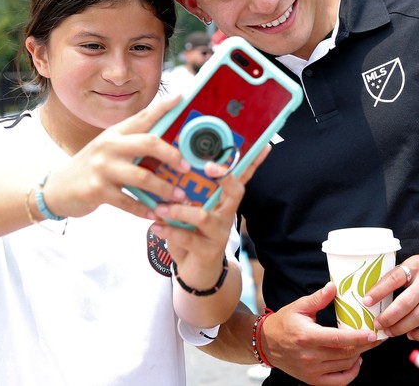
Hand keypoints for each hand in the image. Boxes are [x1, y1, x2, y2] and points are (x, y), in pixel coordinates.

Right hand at [41, 94, 191, 220]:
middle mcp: (109, 146)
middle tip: (186, 167)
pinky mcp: (97, 190)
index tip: (182, 98)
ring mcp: (102, 168)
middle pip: (148, 143)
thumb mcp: (110, 148)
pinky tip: (155, 214)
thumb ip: (134, 143)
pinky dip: (144, 209)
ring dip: (164, 188)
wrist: (58, 187)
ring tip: (179, 197)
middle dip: (172, 154)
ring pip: (142, 176)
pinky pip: (128, 201)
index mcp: (115, 133)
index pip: (142, 116)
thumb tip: (167, 140)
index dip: (163, 107)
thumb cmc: (93, 168)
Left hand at [151, 146, 269, 287]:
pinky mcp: (208, 251)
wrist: (195, 271)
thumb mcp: (190, 209)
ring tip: (159, 208)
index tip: (263, 146)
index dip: (253, 162)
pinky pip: (188, 238)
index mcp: (224, 200)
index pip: (242, 177)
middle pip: (236, 191)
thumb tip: (168, 167)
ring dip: (179, 210)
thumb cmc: (191, 233)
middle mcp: (226, 214)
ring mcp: (219, 233)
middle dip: (225, 177)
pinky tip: (155, 227)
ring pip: (204, 216)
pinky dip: (169, 231)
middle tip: (209, 166)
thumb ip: (184, 192)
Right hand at [260, 283, 378, 384]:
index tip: (373, 333)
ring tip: (366, 344)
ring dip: (359, 355)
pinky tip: (356, 361)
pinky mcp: (312, 380)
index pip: (338, 339)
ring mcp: (311, 370)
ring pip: (344, 365)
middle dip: (365, 345)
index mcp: (307, 336)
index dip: (358, 337)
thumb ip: (318, 298)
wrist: (266, 344)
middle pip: (345, 353)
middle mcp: (310, 356)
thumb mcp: (299, 306)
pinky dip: (351, 373)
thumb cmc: (284, 323)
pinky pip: (339, 381)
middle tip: (377, 336)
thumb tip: (334, 287)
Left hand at [362, 250, 418, 340]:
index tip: (366, 301)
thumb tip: (375, 293)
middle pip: (405, 304)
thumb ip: (400, 276)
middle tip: (377, 324)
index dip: (378, 291)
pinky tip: (410, 335)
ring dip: (400, 328)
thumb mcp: (415, 263)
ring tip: (390, 331)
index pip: (394, 278)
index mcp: (416, 266)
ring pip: (417, 318)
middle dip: (388, 317)